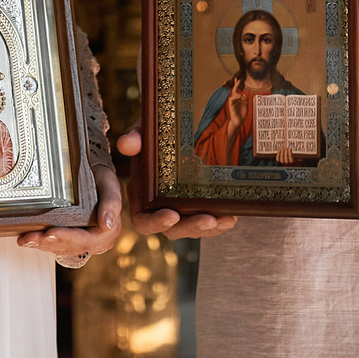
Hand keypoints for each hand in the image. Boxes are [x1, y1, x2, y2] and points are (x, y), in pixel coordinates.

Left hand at [17, 149, 124, 262]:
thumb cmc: (103, 180)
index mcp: (107, 233)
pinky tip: (26, 238)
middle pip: (68, 247)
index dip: (67, 238)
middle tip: (30, 238)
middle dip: (48, 243)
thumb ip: (111, 203)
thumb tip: (107, 225)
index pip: (85, 240)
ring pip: (59, 248)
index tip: (50, 233)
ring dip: (40, 244)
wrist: (96, 176)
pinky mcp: (70, 239)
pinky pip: (54, 244)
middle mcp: (94, 242)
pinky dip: (40, 241)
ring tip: (24, 239)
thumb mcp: (110, 185)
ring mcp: (81, 242)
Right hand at [115, 130, 239, 239]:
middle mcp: (160, 207)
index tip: (172, 215)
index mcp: (141, 196)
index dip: (156, 223)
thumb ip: (135, 137)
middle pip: (173, 229)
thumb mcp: (144, 131)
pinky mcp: (198, 206)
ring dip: (210, 228)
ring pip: (193, 228)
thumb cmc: (155, 132)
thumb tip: (127, 144)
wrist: (176, 127)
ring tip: (225, 219)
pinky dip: (219, 221)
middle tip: (209, 219)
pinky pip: (208, 222)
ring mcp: (180, 209)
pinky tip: (231, 215)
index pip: (143, 220)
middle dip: (192, 226)